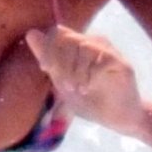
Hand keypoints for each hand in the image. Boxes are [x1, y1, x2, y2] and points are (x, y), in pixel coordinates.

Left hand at [26, 25, 143, 135]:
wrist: (116, 119)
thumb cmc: (89, 101)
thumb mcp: (62, 82)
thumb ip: (48, 60)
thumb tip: (30, 33)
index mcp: (78, 47)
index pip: (58, 33)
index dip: (47, 49)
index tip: (45, 69)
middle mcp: (93, 44)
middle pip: (69, 37)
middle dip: (60, 62)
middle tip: (64, 85)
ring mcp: (108, 51)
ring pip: (84, 46)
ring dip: (76, 71)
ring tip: (77, 89)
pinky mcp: (122, 63)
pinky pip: (103, 59)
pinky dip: (91, 75)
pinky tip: (88, 89)